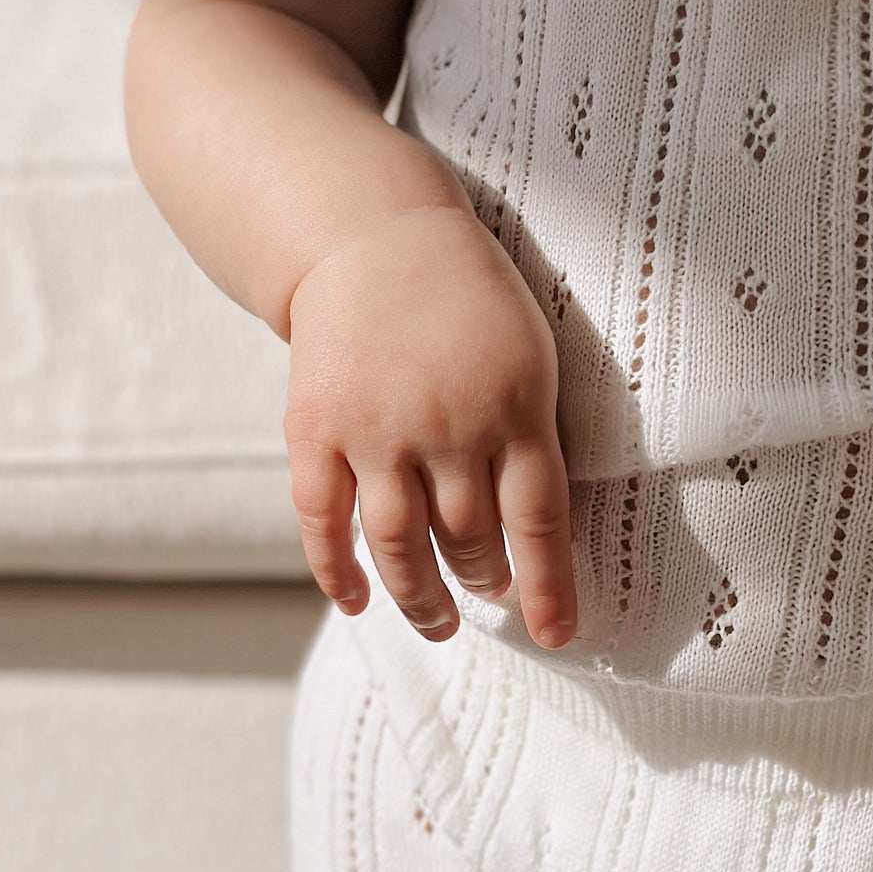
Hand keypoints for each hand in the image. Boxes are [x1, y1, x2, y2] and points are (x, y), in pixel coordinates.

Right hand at [283, 205, 578, 647]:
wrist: (373, 236)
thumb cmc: (467, 301)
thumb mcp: (531, 355)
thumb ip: (534, 437)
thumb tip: (535, 536)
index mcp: (516, 407)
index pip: (538, 521)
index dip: (549, 587)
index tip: (556, 635)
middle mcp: (447, 426)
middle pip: (468, 538)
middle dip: (483, 579)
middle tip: (488, 593)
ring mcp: (376, 431)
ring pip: (399, 544)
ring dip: (420, 597)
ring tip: (438, 622)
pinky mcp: (316, 429)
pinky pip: (323, 519)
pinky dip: (335, 570)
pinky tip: (355, 601)